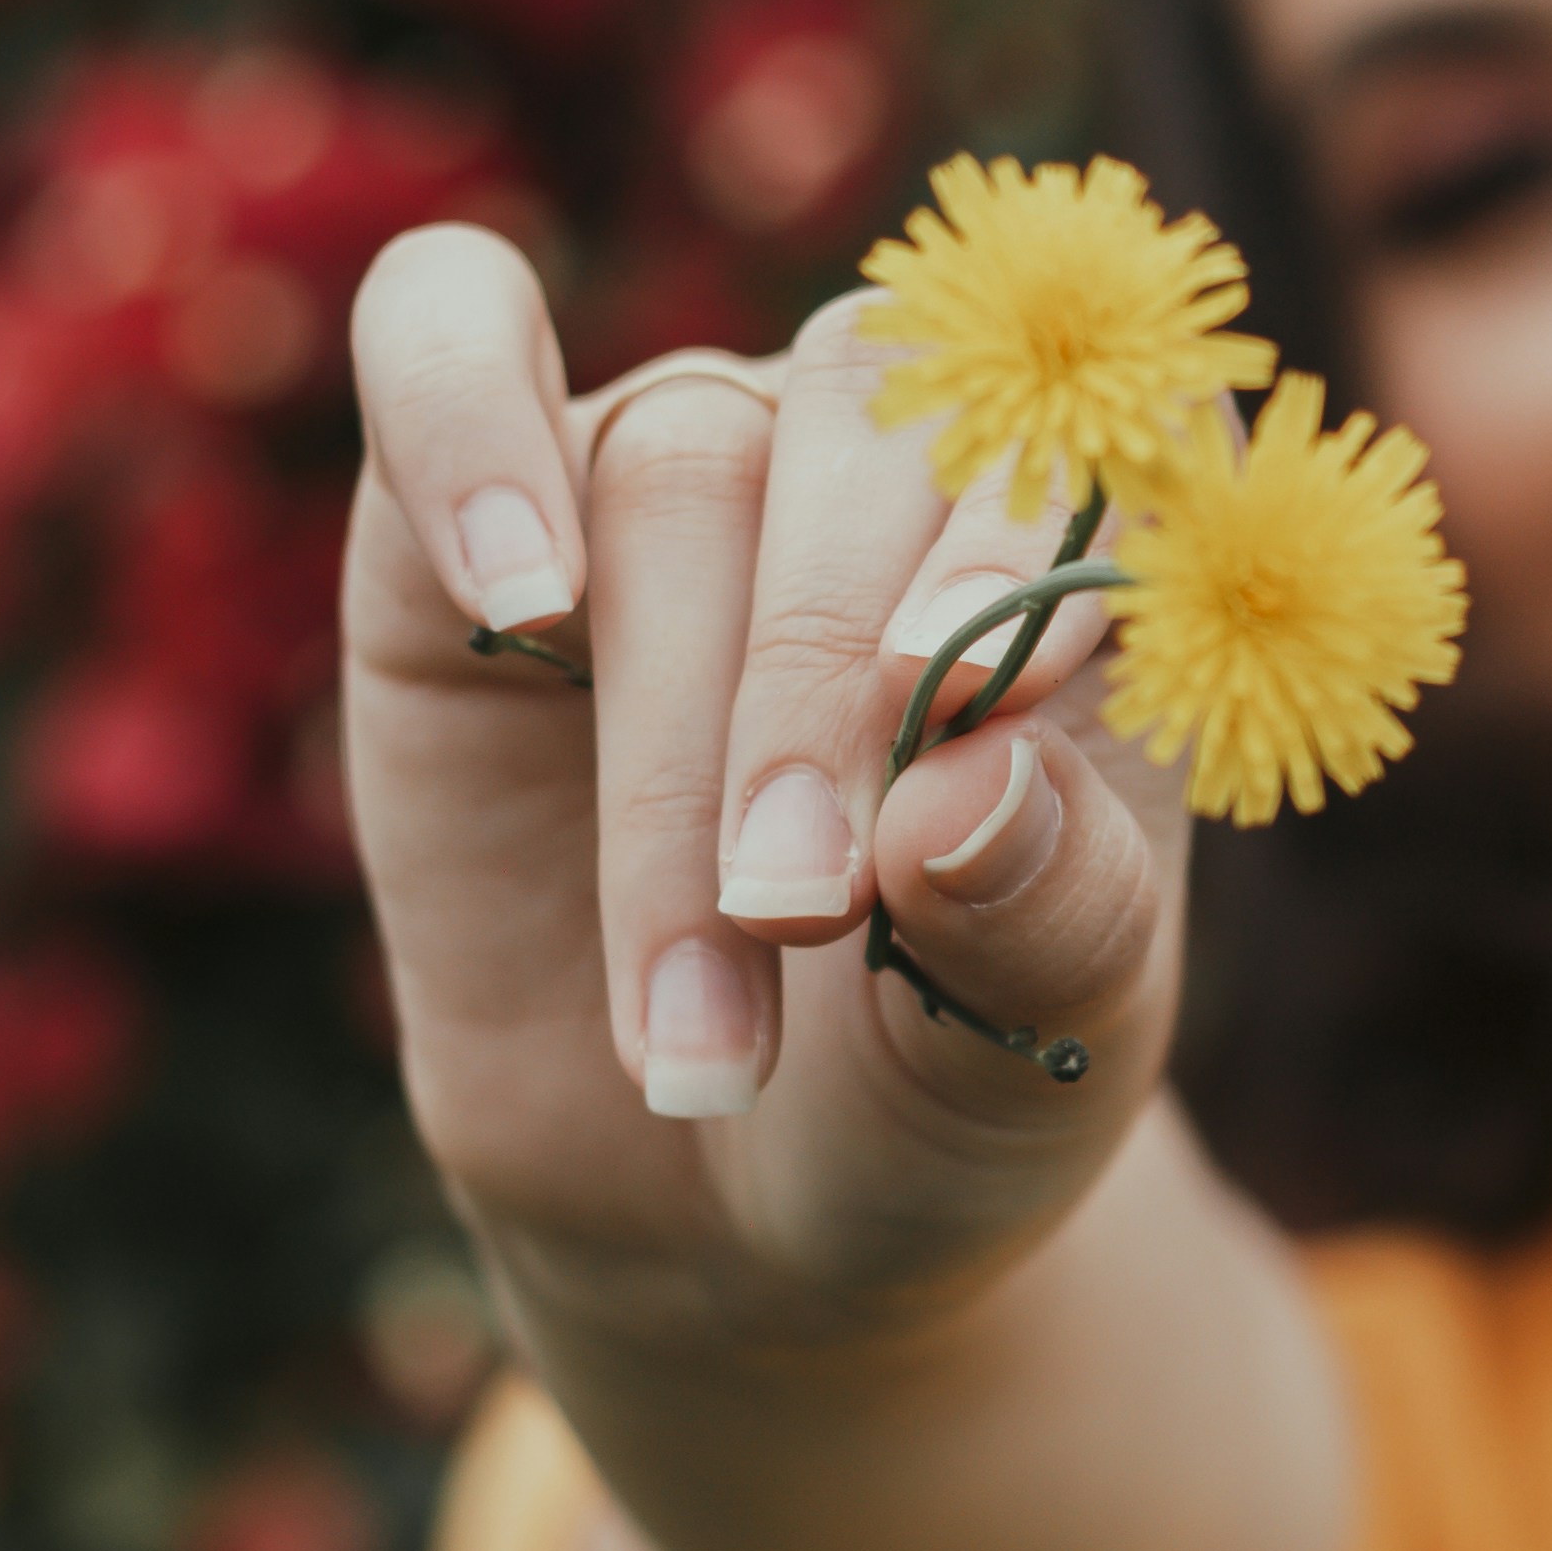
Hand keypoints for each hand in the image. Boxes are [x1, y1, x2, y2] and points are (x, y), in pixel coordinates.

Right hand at [343, 223, 1186, 1324]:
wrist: (735, 1213)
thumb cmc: (937, 1078)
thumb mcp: (1045, 1041)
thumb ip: (1049, 911)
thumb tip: (967, 782)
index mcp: (1095, 539)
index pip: (1106, 419)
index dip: (1034, 535)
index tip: (986, 712)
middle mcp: (897, 459)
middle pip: (876, 431)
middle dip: (826, 689)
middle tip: (804, 915)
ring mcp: (685, 462)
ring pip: (679, 475)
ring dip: (674, 756)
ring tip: (691, 1018)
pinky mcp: (466, 509)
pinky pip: (445, 337)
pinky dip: (465, 423)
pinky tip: (512, 594)